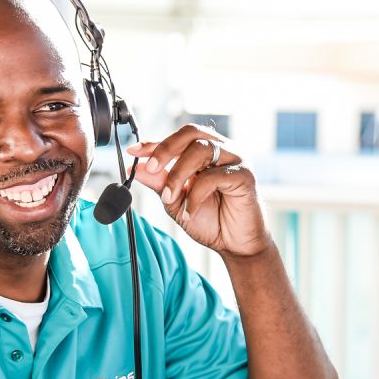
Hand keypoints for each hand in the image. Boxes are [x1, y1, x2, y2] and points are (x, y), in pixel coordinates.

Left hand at [127, 124, 271, 257]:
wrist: (234, 246)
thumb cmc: (211, 221)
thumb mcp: (176, 201)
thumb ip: (159, 183)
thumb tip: (136, 168)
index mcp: (206, 151)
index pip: (179, 138)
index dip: (155, 143)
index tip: (134, 152)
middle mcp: (222, 150)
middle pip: (191, 133)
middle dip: (165, 150)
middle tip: (150, 169)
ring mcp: (236, 159)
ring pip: (201, 150)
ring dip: (178, 174)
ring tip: (170, 198)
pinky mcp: (245, 175)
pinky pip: (213, 176)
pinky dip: (195, 195)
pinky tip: (190, 211)